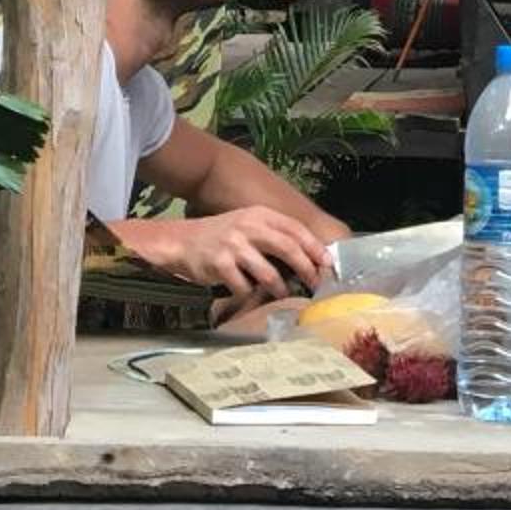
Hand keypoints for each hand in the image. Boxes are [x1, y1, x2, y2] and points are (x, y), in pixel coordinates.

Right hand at [112, 207, 330, 302]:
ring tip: (282, 294)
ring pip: (269, 273)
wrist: (182, 241)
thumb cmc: (222, 236)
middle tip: (315, 285)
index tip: (328, 264)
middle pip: (288, 247)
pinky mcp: (220, 264)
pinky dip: (248, 294)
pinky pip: (244, 287)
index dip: (315, 248)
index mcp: (260, 215)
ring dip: (279, 289)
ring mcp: (234, 245)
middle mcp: (249, 226)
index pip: (295, 229)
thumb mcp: (248, 226)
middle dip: (306, 269)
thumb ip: (274, 236)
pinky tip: (244, 292)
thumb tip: (308, 257)